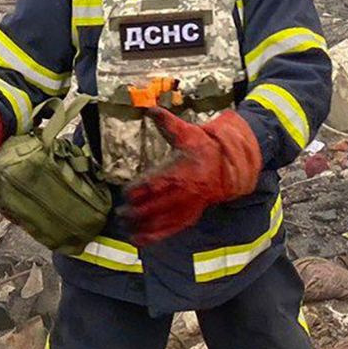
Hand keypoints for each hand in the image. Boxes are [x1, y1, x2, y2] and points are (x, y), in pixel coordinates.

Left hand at [124, 108, 261, 244]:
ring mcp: (187, 206)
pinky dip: (154, 237)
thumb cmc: (204, 148)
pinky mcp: (189, 216)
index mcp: (181, 172)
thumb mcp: (188, 133)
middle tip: (120, 213)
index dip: (139, 190)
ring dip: (142, 226)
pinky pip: (171, 229)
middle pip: (156, 206)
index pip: (156, 184)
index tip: (126, 193)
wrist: (228, 166)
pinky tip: (139, 240)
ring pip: (162, 221)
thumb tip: (151, 109)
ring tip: (125, 228)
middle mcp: (184, 192)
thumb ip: (168, 123)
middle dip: (136, 212)